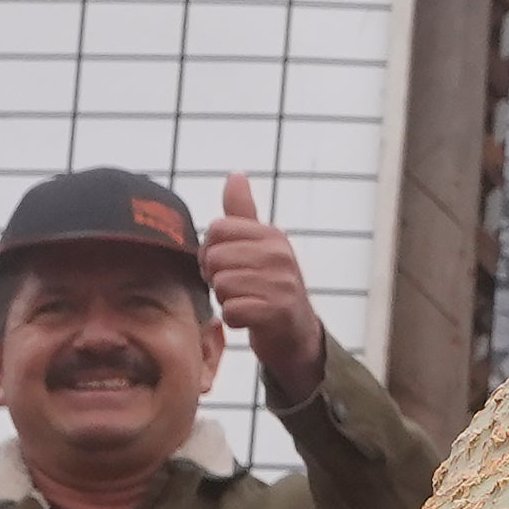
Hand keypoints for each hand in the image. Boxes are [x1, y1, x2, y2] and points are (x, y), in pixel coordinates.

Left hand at [203, 173, 328, 392]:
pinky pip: (231, 311)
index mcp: (272, 236)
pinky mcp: (277, 312)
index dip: (211, 250)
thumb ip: (243, 212)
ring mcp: (282, 284)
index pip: (216, 230)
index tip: (227, 264)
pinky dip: (234, 320)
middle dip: (217, 277)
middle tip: (237, 287)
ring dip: (226, 300)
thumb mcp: (260, 246)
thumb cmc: (270, 287)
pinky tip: (249, 319)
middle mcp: (280, 255)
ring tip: (246, 302)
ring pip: (221, 285)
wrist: (297, 335)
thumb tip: (236, 174)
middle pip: (214, 258)